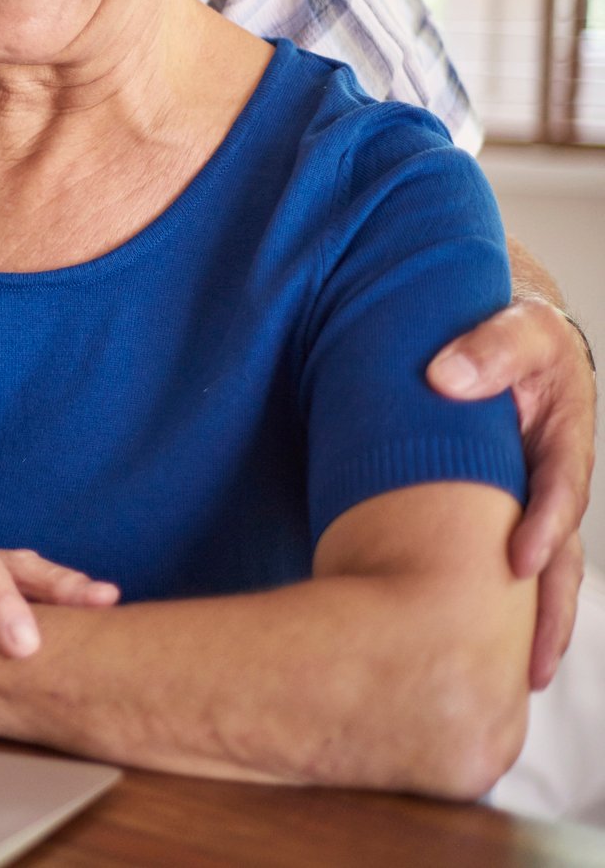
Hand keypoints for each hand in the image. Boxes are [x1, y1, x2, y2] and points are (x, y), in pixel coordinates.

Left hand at [428, 295, 596, 688]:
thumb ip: (487, 347)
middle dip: (550, 611)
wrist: (498, 335)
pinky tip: (483, 651)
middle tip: (532, 665)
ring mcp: (531, 502)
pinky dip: (501, 607)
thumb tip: (445, 377)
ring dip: (533, 626)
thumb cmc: (508, 332)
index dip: (544, 527)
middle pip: (561, 555)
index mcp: (562, 437)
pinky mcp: (504, 514)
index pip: (561, 488)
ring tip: (519, 681)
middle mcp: (554, 480)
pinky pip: (503, 564)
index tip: (519, 562)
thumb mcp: (511, 326)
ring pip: (541, 574)